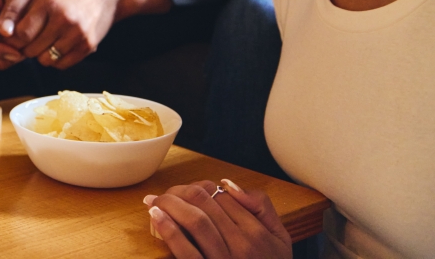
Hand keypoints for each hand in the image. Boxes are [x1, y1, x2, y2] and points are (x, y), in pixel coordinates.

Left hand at [11, 0, 169, 69]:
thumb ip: (27, 14)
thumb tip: (7, 36)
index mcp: (48, 3)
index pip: (21, 33)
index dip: (14, 39)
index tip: (15, 38)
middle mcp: (63, 20)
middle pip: (31, 50)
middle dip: (26, 48)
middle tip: (29, 42)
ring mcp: (77, 34)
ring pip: (46, 60)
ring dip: (41, 55)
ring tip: (44, 43)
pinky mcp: (88, 46)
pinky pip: (62, 64)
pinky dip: (56, 59)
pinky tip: (57, 47)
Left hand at [145, 179, 290, 258]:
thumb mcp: (279, 237)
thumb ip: (261, 206)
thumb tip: (228, 184)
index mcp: (256, 232)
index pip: (222, 196)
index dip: (201, 187)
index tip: (190, 190)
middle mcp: (241, 245)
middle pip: (204, 202)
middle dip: (181, 191)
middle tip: (168, 193)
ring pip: (194, 219)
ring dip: (170, 203)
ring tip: (156, 201)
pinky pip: (186, 250)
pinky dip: (168, 229)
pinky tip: (156, 215)